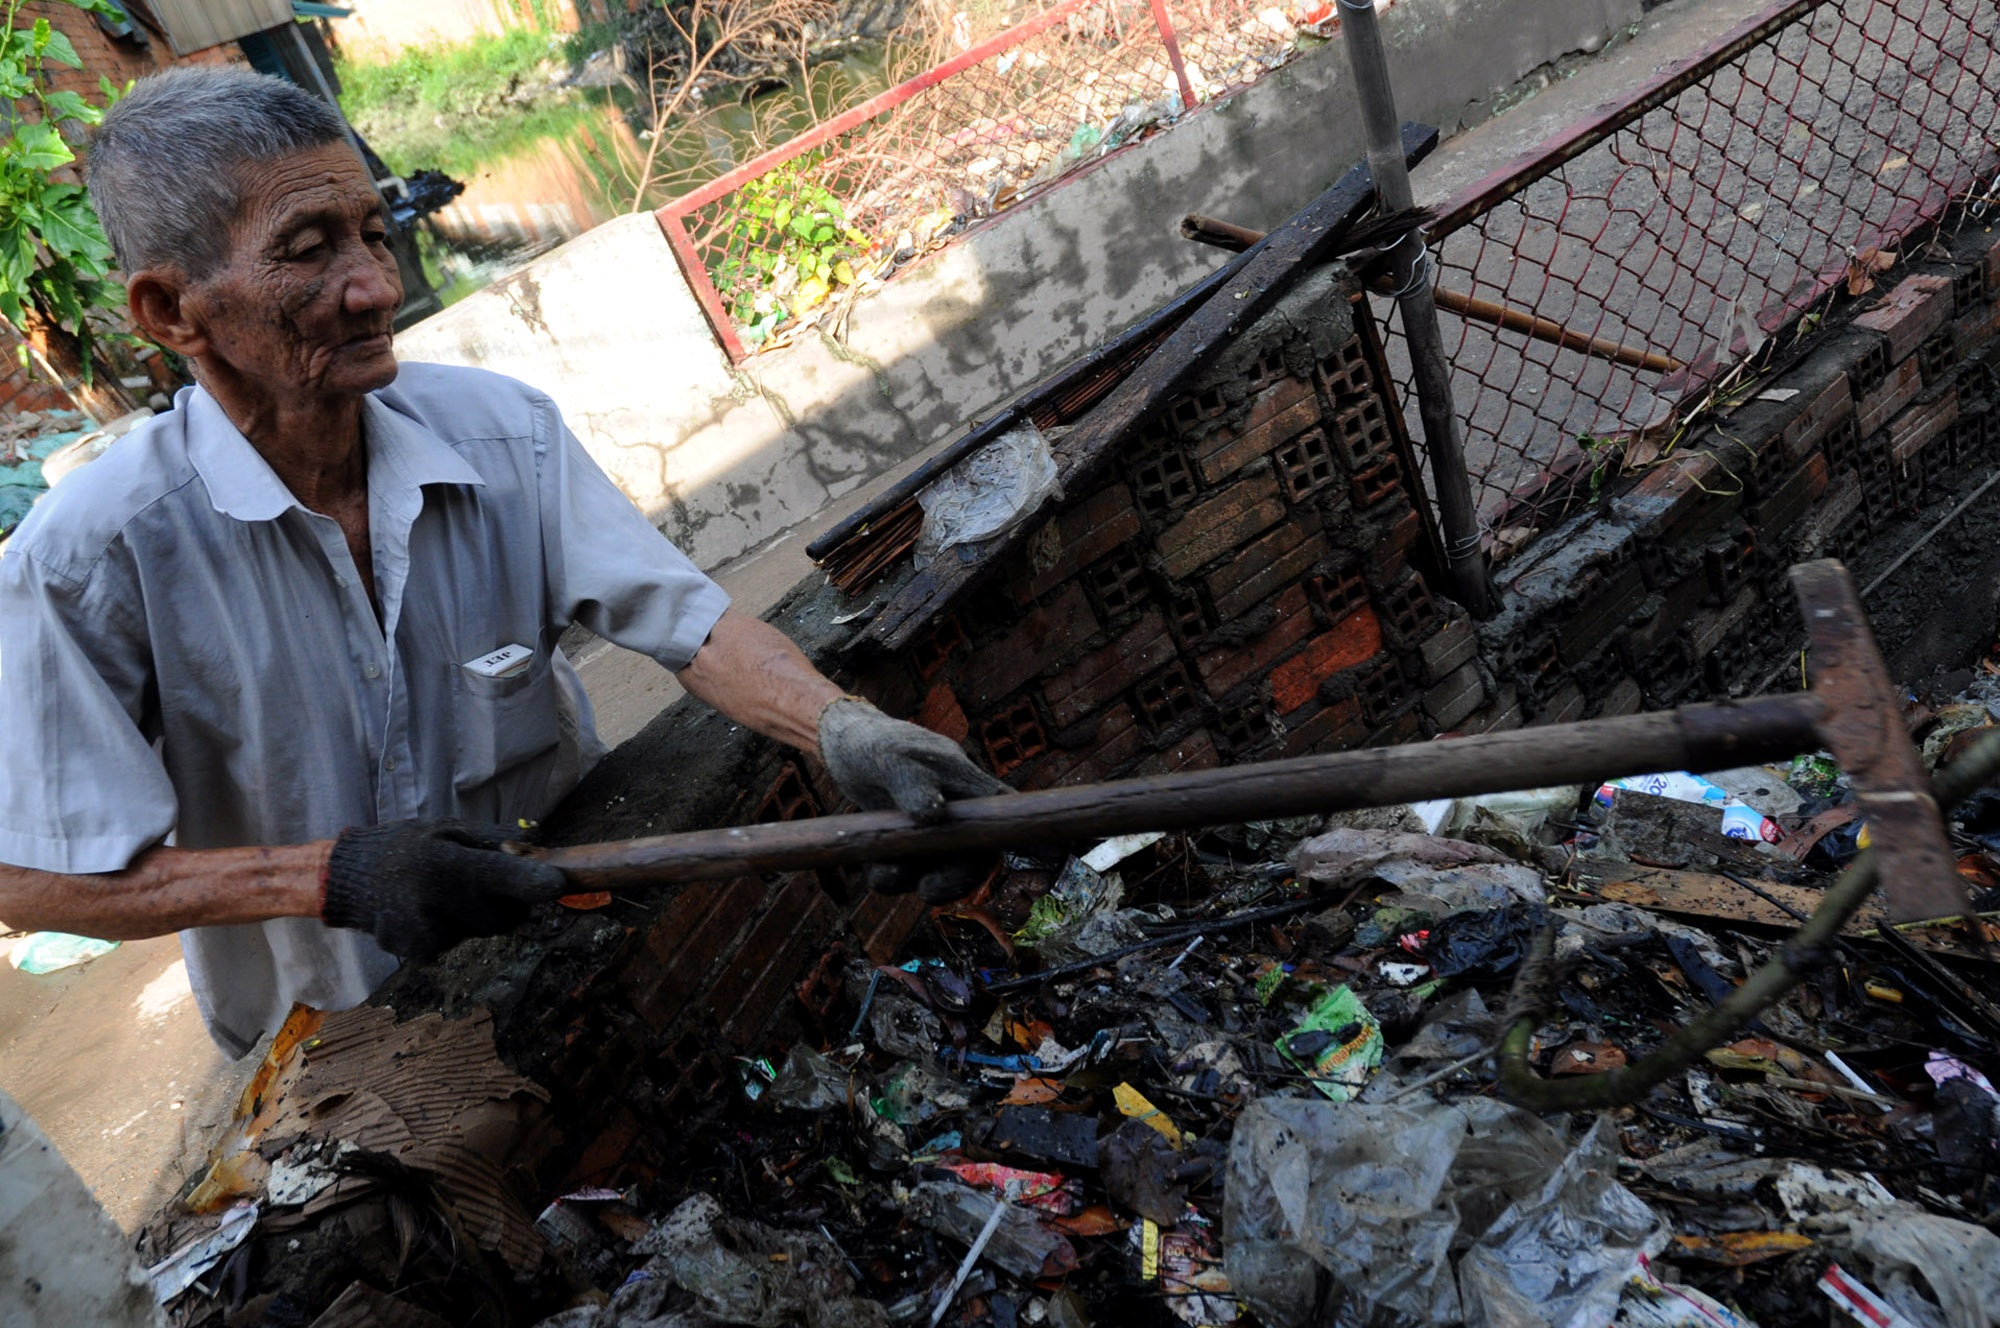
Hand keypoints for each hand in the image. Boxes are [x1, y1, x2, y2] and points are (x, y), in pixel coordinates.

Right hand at [320, 819, 570, 959]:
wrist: (348, 879)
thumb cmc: (405, 846)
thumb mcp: (447, 828)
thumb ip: (495, 839)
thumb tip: (540, 842)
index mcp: (446, 865)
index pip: (503, 878)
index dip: (536, 883)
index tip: (559, 883)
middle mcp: (436, 903)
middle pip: (504, 917)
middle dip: (507, 903)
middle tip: (486, 882)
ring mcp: (426, 934)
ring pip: (482, 931)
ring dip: (477, 915)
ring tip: (444, 891)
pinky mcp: (420, 953)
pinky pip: (459, 941)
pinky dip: (455, 927)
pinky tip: (429, 910)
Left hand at [817, 697, 1009, 900]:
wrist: (845, 749)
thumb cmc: (877, 743)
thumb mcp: (892, 758)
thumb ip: (914, 784)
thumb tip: (935, 814)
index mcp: (971, 787)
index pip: (1005, 818)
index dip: (1023, 844)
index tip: (1020, 870)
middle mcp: (959, 815)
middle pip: (975, 857)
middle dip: (954, 880)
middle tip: (927, 891)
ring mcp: (934, 834)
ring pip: (938, 871)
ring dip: (912, 880)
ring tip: (882, 875)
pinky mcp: (908, 847)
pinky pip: (906, 872)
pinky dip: (889, 876)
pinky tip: (871, 867)